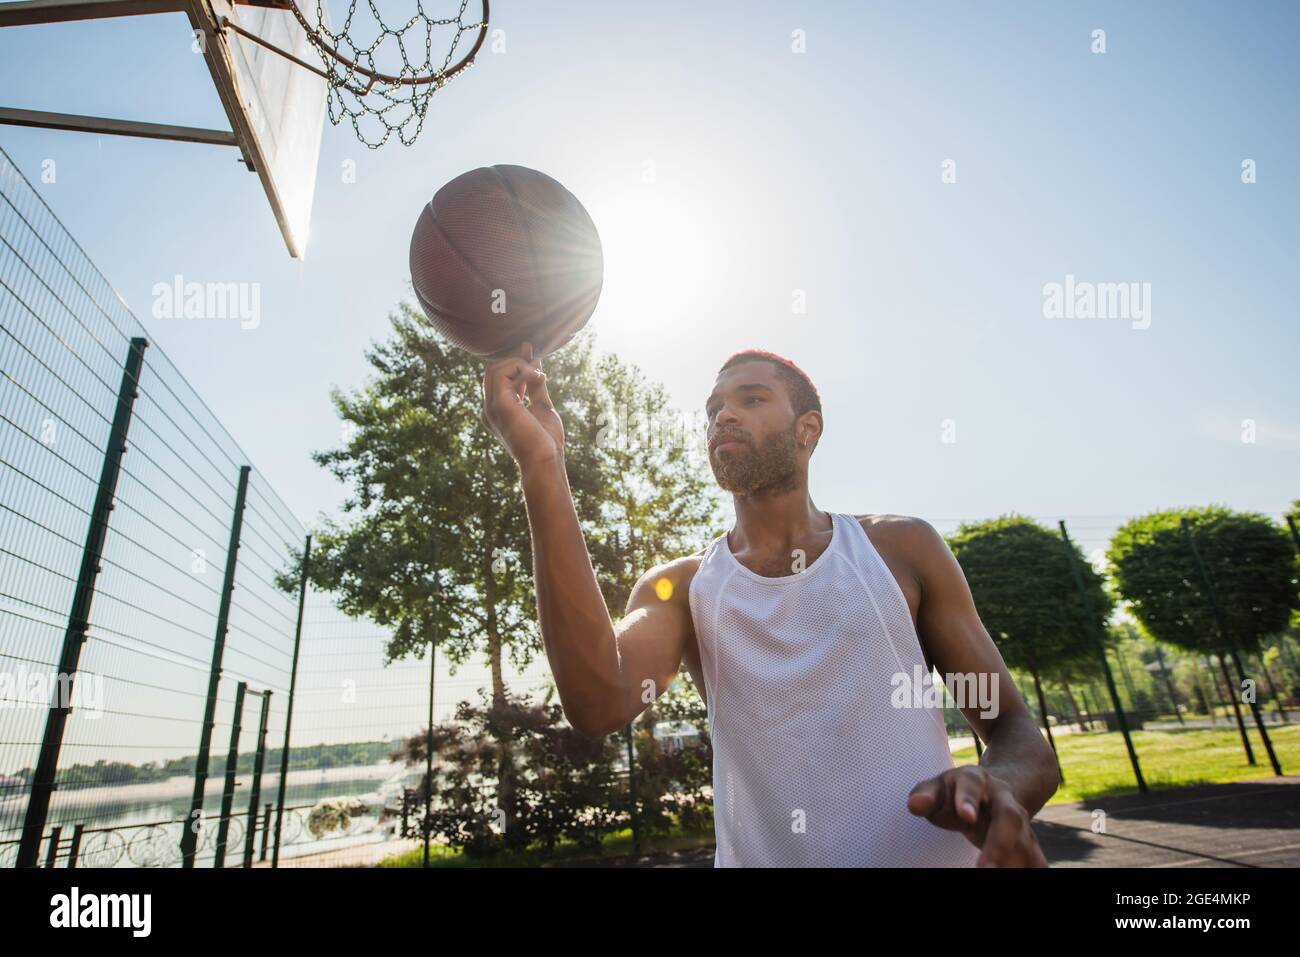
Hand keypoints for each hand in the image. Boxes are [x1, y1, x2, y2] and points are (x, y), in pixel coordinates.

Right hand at [481, 342, 564, 471]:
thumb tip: (535, 362)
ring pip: (495, 368)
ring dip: (519, 364)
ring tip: (539, 375)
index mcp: (497, 411)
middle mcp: (489, 409)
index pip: (498, 378)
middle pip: (493, 370)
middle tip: (536, 357)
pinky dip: (521, 369)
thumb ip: (536, 385)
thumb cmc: (547, 440)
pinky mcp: (498, 404)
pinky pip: (503, 373)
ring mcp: (490, 407)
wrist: (546, 460)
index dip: (514, 362)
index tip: (530, 349)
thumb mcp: (541, 405)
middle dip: (515, 359)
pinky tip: (537, 378)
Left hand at [907, 765, 1047, 866]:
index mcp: (975, 779)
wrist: (990, 790)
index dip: (968, 799)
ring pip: (1026, 840)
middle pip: (1009, 817)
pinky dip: (1033, 868)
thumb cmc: (953, 794)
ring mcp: (1020, 820)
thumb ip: (925, 795)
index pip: (972, 784)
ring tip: (999, 876)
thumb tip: (915, 804)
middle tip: (984, 868)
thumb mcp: (937, 788)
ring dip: (1017, 862)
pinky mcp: (1027, 840)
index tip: (966, 816)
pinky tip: (1027, 877)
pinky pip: (1035, 858)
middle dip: (1000, 843)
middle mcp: (1003, 798)